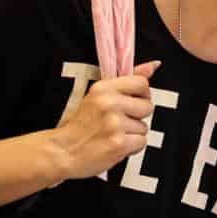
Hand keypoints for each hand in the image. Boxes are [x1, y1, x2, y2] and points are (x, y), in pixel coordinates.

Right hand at [50, 61, 159, 179]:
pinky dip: (132, 147)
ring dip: (132, 134)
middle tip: (118, 122)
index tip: (131, 103)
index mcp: (103, 88)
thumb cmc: (81, 126)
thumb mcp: (99, 97)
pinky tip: (116, 145)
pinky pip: (142, 142)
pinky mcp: (119, 143)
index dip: (141, 95)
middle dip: (137, 117)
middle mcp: (109, 103)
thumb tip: (153, 66)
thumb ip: (128, 81)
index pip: (142, 83)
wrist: (63, 152)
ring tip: (113, 135)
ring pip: (144, 127)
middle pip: (148, 106)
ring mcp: (115, 124)